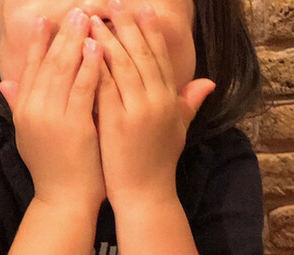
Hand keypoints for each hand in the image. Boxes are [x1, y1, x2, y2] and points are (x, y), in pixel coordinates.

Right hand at [0, 10, 105, 210]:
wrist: (63, 202)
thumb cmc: (52, 171)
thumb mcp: (29, 137)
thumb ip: (19, 106)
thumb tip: (3, 82)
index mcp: (23, 112)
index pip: (30, 69)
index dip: (39, 44)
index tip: (46, 21)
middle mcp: (33, 111)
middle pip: (47, 64)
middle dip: (62, 35)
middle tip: (76, 11)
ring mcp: (52, 118)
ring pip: (63, 71)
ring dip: (76, 42)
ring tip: (87, 18)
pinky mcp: (73, 127)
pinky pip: (82, 89)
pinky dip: (89, 67)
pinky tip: (98, 48)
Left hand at [90, 3, 214, 208]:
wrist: (146, 196)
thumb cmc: (159, 166)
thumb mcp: (179, 132)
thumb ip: (189, 103)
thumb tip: (208, 82)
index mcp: (171, 100)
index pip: (160, 58)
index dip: (151, 32)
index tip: (141, 10)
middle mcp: (157, 101)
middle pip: (141, 53)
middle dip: (127, 26)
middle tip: (114, 3)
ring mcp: (137, 110)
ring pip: (122, 64)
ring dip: (107, 38)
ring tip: (93, 19)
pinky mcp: (117, 122)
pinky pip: (104, 86)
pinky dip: (95, 65)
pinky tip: (85, 49)